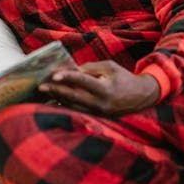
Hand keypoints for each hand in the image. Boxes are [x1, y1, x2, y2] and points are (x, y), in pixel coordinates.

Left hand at [38, 60, 159, 115]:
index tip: (54, 74)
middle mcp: (101, 103)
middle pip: (74, 97)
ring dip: (58, 99)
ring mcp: (98, 112)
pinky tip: (55, 100)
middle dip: (56, 91)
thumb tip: (70, 70)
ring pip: (73, 106)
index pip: (83, 81)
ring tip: (45, 92)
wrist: (141, 97)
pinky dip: (66, 105)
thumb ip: (89, 68)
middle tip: (42, 86)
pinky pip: (78, 110)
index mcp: (105, 88)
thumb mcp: (109, 67)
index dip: (68, 77)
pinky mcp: (97, 116)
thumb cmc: (123, 78)